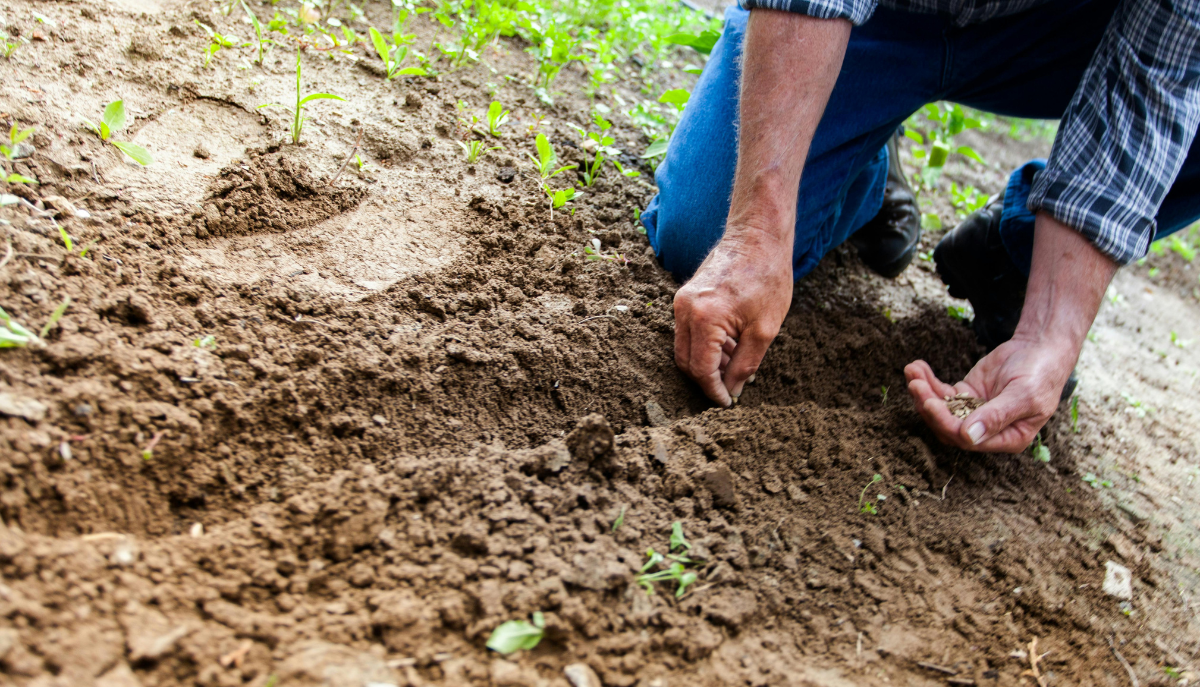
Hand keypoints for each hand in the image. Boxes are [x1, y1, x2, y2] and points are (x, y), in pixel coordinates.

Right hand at [673, 231, 792, 405]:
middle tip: (731, 389)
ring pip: (685, 348)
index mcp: (704, 318)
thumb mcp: (765, 330)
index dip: (713, 391)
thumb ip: (745, 365)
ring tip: (736, 365)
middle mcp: (685, 309)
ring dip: (707, 363)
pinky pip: (688, 331)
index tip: (728, 403)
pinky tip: (730, 347)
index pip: (701, 369)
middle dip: (707, 380)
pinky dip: (705, 345)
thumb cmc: (767, 277)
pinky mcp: (685, 296)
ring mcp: (681, 301)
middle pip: (686, 362)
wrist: (758, 236)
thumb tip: (732, 390)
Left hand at [904, 334, 1076, 451]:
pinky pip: (941, 392)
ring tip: (912, 371)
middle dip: (929, 406)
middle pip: (948, 426)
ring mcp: (973, 412)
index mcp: (1007, 439)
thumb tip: (969, 437)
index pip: (968, 439)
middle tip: (915, 385)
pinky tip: (917, 367)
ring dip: (923, 392)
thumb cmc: (1040, 374)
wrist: (1041, 348)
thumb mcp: (1024, 395)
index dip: (946, 423)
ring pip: (941, 409)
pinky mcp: (966, 394)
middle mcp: (987, 430)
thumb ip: (997, 416)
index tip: (930, 403)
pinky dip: (928, 381)